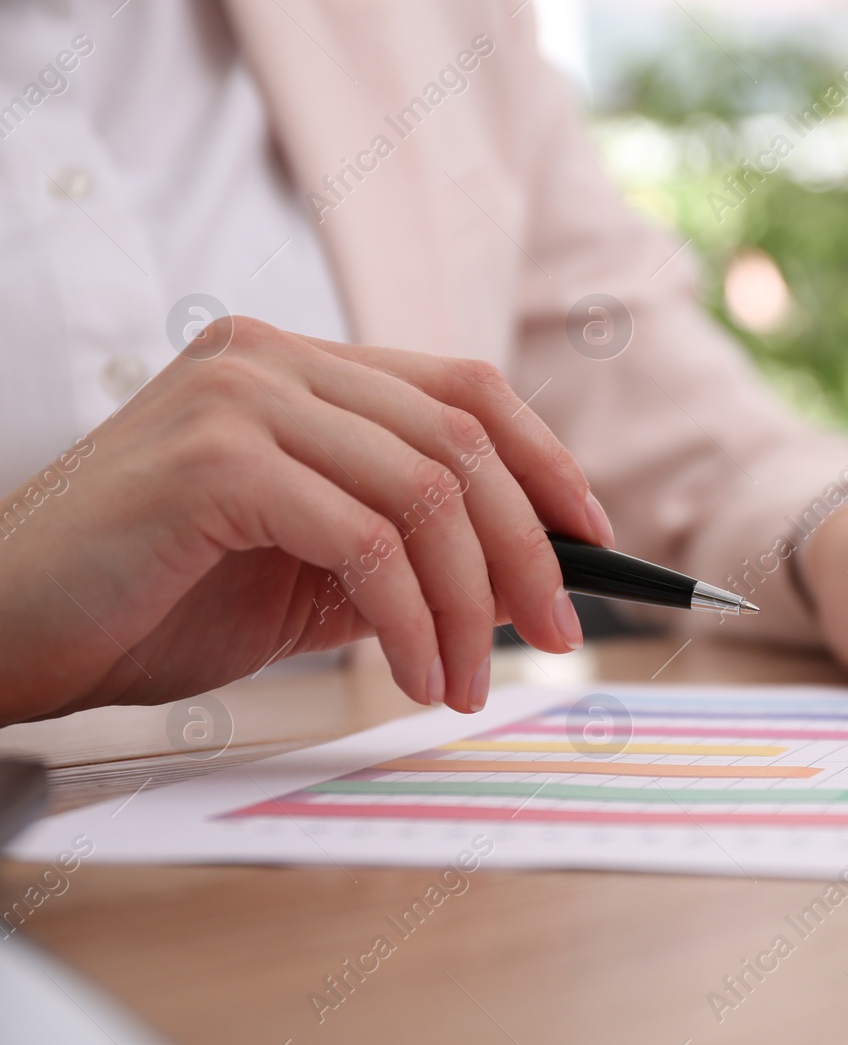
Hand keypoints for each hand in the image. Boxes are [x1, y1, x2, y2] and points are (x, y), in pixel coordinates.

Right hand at [0, 317, 611, 723]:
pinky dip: (411, 619)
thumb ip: (402, 553)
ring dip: (468, 604)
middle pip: (463, 439)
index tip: (593, 536)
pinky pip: (366, 541)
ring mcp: (242, 398)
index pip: (463, 391)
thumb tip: (522, 577)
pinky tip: (413, 675)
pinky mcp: (214, 460)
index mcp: (298, 367)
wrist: (5, 630)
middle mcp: (273, 359)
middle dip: (529, 548)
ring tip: (465, 685)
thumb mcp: (305, 570)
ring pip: (427, 492)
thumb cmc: (148, 600)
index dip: (545, 461)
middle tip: (556, 634)